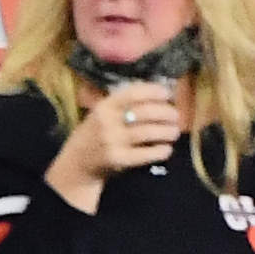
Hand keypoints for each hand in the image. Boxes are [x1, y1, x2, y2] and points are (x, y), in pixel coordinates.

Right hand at [49, 74, 185, 208]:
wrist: (78, 162)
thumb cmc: (96, 133)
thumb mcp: (103, 113)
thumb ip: (124, 104)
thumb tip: (159, 93)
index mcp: (105, 106)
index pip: (133, 93)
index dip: (154, 91)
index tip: (168, 94)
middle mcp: (107, 121)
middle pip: (144, 112)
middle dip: (165, 113)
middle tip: (176, 116)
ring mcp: (112, 141)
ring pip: (147, 132)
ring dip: (166, 131)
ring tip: (174, 132)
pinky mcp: (118, 160)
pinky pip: (145, 154)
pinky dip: (160, 151)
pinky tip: (166, 149)